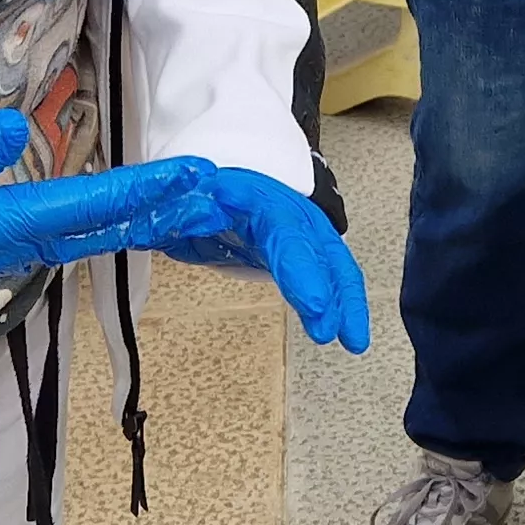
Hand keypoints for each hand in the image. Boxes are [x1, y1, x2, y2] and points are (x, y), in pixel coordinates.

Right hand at [0, 110, 222, 294]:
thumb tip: (11, 129)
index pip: (85, 209)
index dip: (140, 192)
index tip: (188, 178)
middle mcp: (8, 244)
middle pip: (98, 229)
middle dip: (154, 209)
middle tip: (207, 189)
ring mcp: (0, 246)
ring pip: (83, 235)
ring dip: (132, 217)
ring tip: (177, 199)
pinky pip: (61, 234)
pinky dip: (98, 221)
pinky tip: (113, 212)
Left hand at [162, 168, 371, 351]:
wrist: (208, 185)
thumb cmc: (192, 195)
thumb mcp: (172, 201)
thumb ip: (173, 214)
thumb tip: (177, 223)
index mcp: (250, 194)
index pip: (280, 227)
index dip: (299, 265)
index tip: (313, 302)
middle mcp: (285, 210)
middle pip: (314, 246)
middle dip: (324, 286)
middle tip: (326, 326)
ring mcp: (301, 229)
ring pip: (333, 261)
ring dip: (344, 300)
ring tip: (352, 339)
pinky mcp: (306, 251)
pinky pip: (333, 275)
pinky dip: (344, 304)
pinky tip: (352, 336)